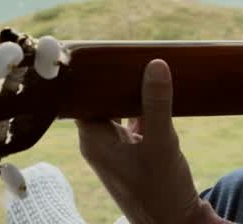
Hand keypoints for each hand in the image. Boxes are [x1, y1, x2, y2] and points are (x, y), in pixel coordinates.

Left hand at [77, 59, 219, 223]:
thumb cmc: (161, 191)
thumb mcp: (161, 143)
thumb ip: (156, 104)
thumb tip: (155, 64)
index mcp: (93, 141)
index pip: (80, 99)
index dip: (89, 76)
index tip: (101, 52)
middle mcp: (100, 144)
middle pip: (100, 101)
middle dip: (115, 79)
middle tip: (131, 52)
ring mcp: (118, 150)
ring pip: (118, 111)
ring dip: (132, 93)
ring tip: (146, 66)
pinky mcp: (137, 154)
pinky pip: (134, 122)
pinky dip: (144, 108)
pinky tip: (159, 93)